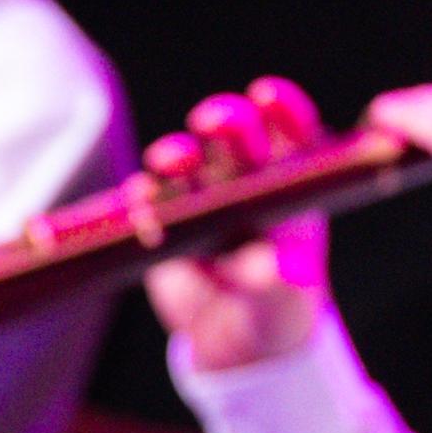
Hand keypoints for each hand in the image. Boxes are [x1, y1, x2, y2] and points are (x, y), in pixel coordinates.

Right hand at [142, 77, 335, 370]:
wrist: (233, 335)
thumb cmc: (277, 301)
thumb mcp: (287, 296)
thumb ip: (279, 281)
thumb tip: (268, 269)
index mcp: (288, 178)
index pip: (291, 129)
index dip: (282, 109)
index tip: (269, 97)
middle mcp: (241, 174)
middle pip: (233, 134)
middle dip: (225, 121)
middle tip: (215, 122)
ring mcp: (197, 192)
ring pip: (184, 160)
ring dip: (177, 156)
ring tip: (173, 162)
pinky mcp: (159, 217)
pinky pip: (146, 201)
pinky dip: (141, 198)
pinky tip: (140, 200)